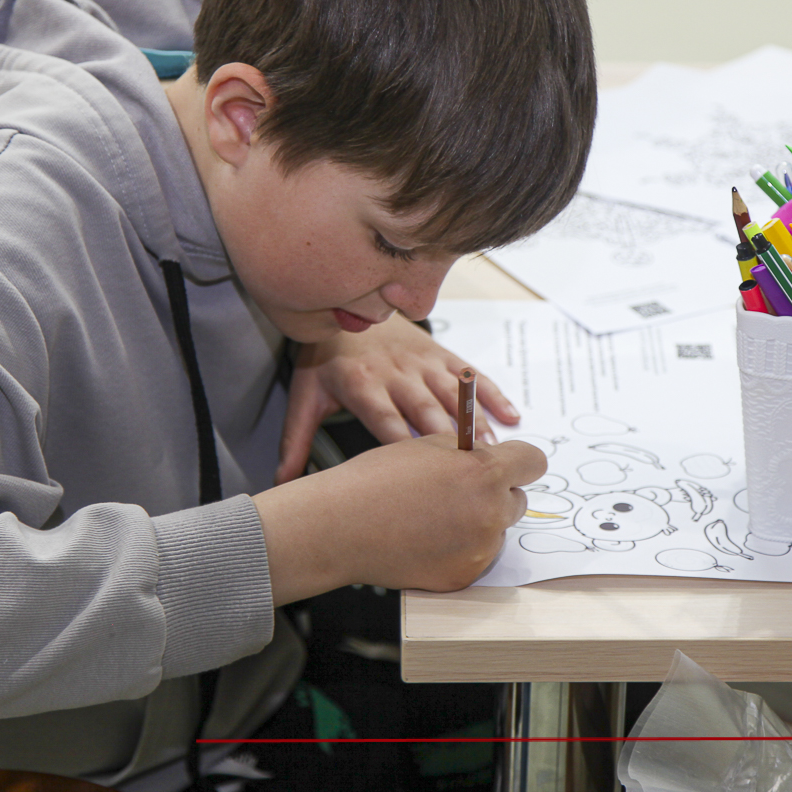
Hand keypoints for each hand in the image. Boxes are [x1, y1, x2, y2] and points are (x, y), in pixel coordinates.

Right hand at [253, 434, 546, 599]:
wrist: (341, 526)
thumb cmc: (376, 481)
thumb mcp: (429, 445)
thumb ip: (469, 450)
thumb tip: (491, 454)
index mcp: (485, 473)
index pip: (533, 461)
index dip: (519, 460)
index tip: (511, 463)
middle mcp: (490, 513)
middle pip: (517, 500)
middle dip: (496, 493)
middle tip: (460, 491)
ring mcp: (480, 550)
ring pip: (497, 530)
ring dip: (478, 522)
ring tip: (435, 517)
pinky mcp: (464, 576)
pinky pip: (477, 557)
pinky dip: (460, 549)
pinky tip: (427, 540)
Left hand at [276, 315, 519, 483]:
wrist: (345, 308)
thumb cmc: (326, 361)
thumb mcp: (306, 398)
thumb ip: (295, 441)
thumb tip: (280, 484)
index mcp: (361, 385)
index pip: (384, 419)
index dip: (404, 444)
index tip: (422, 473)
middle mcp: (395, 373)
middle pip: (426, 409)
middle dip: (449, 440)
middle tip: (471, 471)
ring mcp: (421, 362)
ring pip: (453, 395)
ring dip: (476, 424)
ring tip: (495, 453)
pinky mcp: (440, 354)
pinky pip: (472, 375)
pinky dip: (494, 395)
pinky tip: (512, 417)